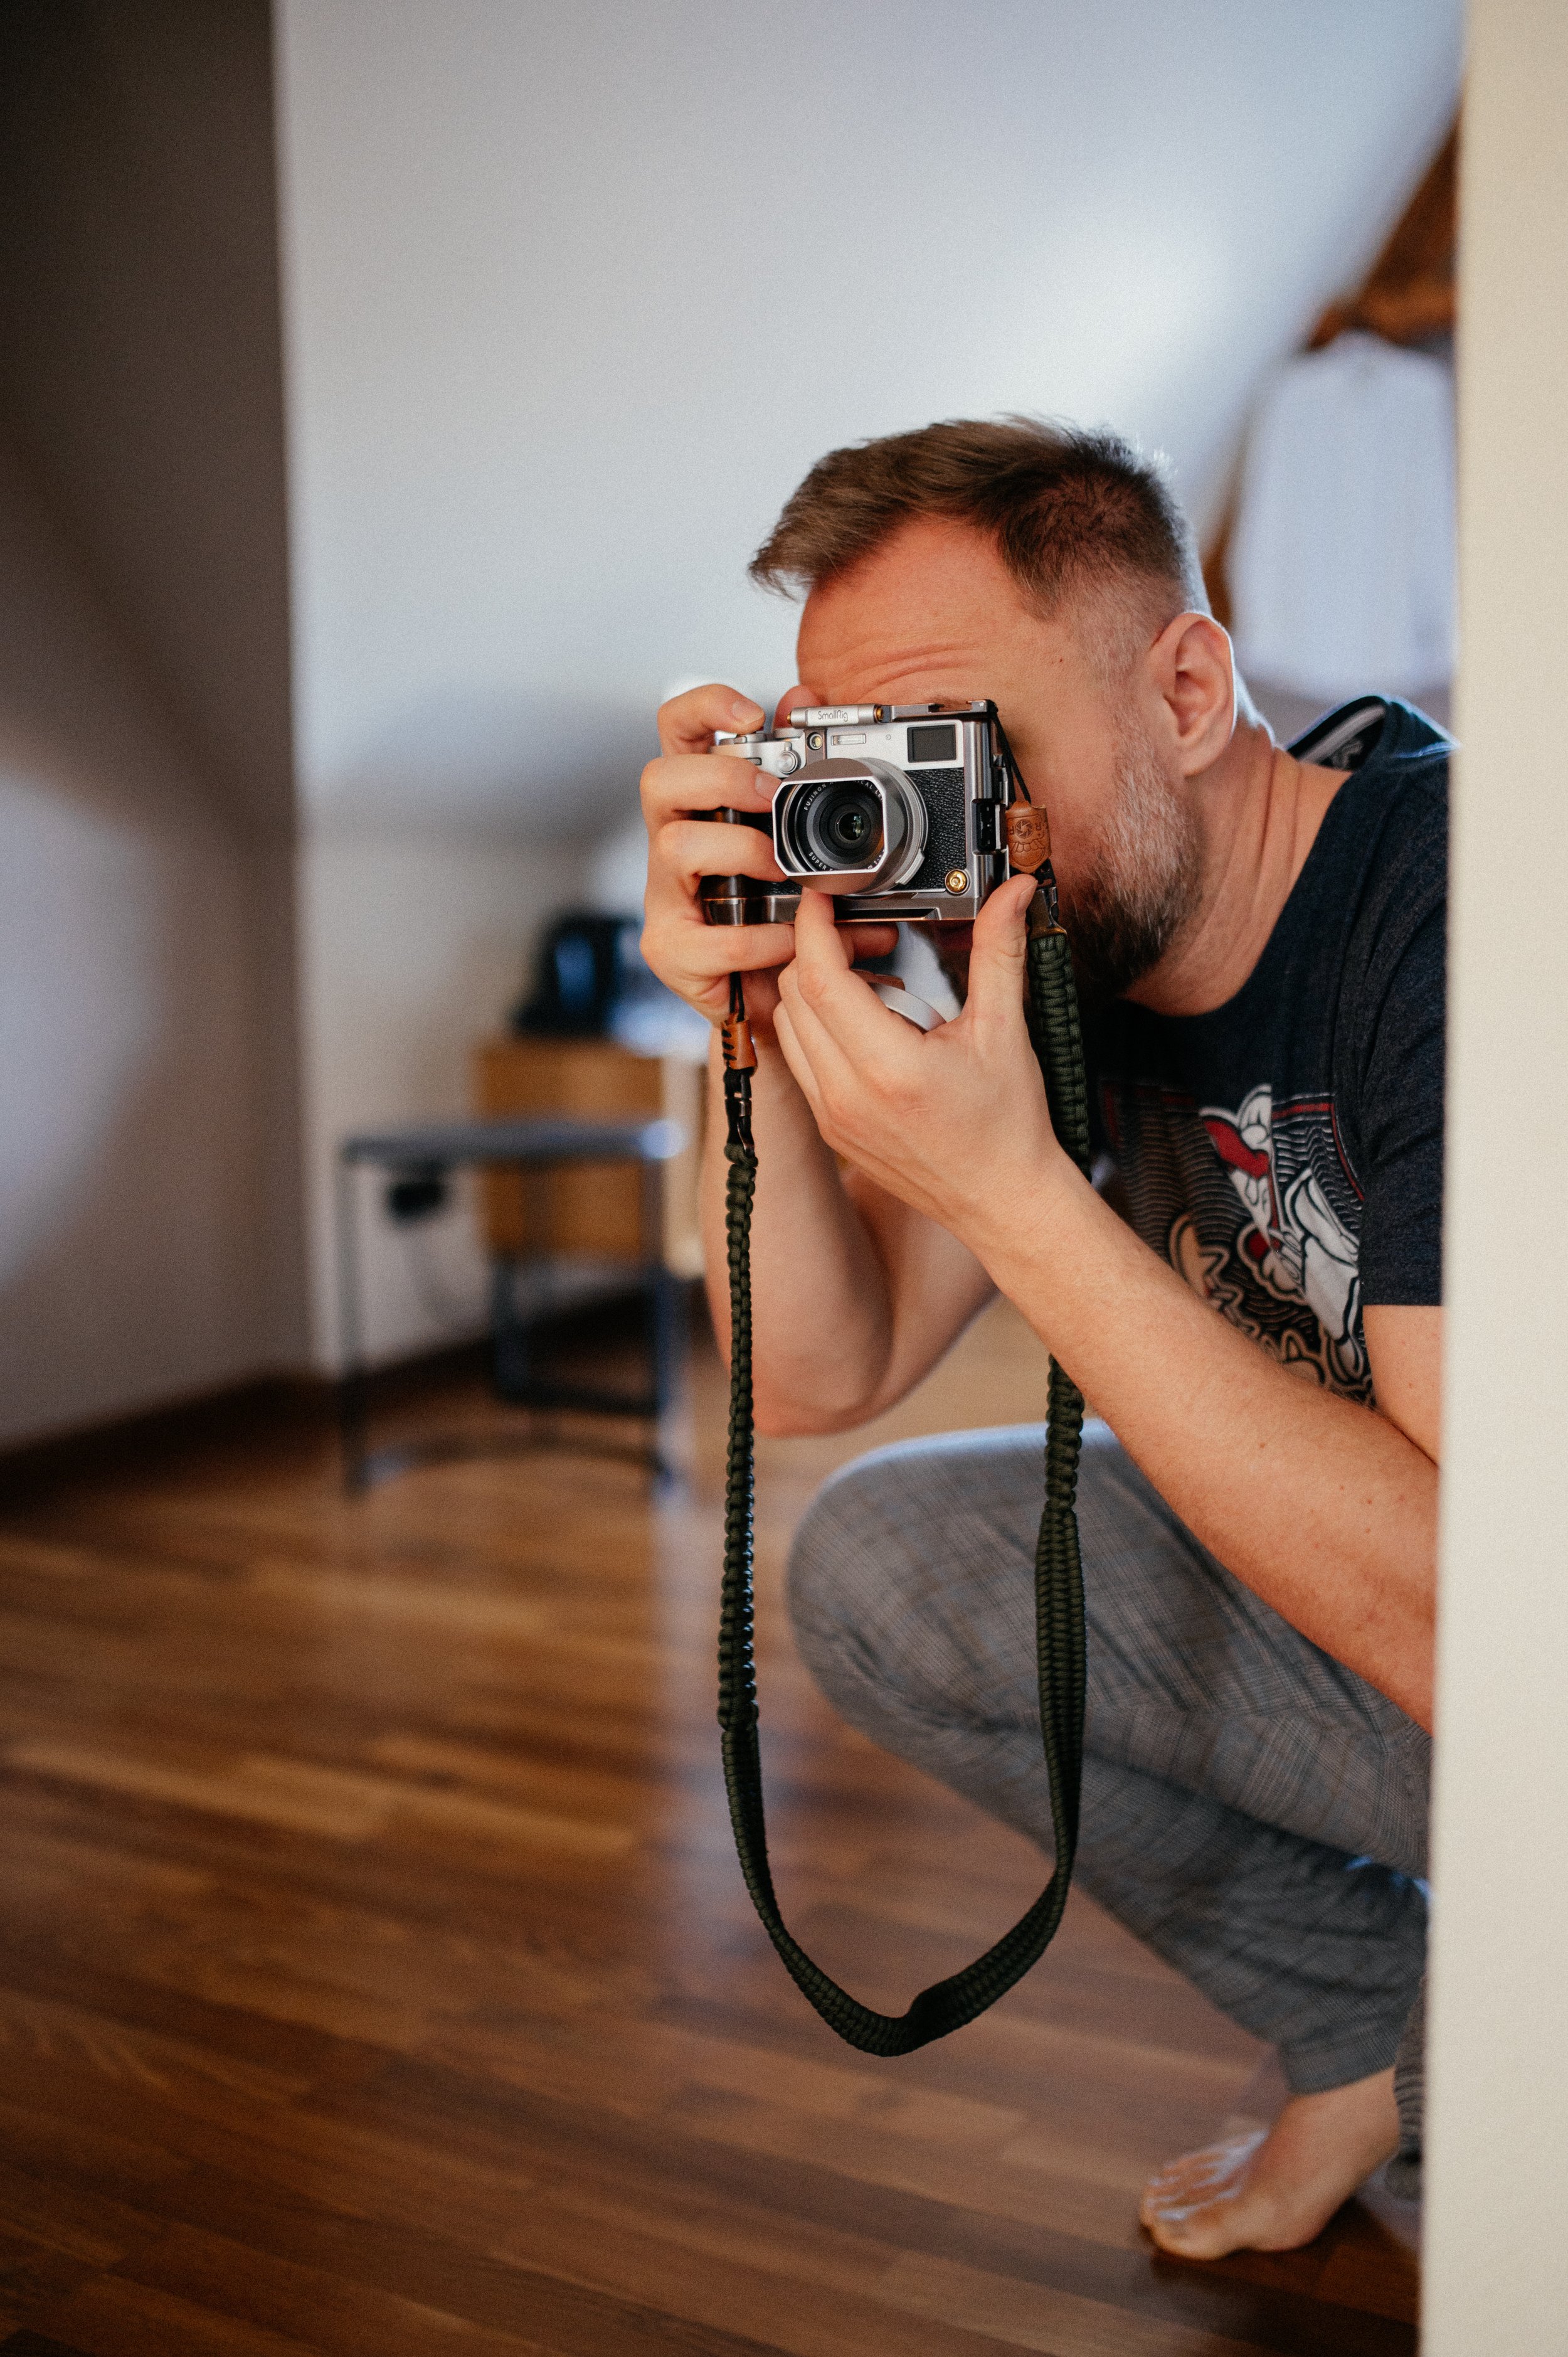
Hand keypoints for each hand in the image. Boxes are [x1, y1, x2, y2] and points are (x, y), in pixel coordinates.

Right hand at [639, 683, 896, 1031]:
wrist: (772, 1002)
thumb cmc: (781, 913)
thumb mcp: (804, 841)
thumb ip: (804, 772)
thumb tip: (804, 697)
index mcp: (702, 804)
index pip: (678, 731)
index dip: (705, 708)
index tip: (751, 714)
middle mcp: (673, 842)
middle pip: (659, 778)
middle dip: (721, 777)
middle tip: (772, 795)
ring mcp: (664, 897)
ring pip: (675, 846)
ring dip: (741, 852)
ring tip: (786, 875)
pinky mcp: (670, 950)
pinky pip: (710, 935)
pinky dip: (761, 938)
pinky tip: (790, 942)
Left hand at [773, 878, 1077, 1247]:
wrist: (1002, 1201)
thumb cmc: (1008, 1126)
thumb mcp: (1005, 1031)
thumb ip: (1000, 952)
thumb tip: (1012, 891)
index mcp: (890, 1069)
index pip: (819, 980)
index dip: (812, 928)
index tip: (823, 899)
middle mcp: (847, 1097)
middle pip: (793, 996)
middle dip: (819, 953)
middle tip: (867, 939)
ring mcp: (832, 1117)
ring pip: (789, 1027)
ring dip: (816, 992)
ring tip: (877, 989)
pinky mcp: (830, 1130)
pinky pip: (801, 1061)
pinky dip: (820, 1030)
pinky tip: (870, 1029)